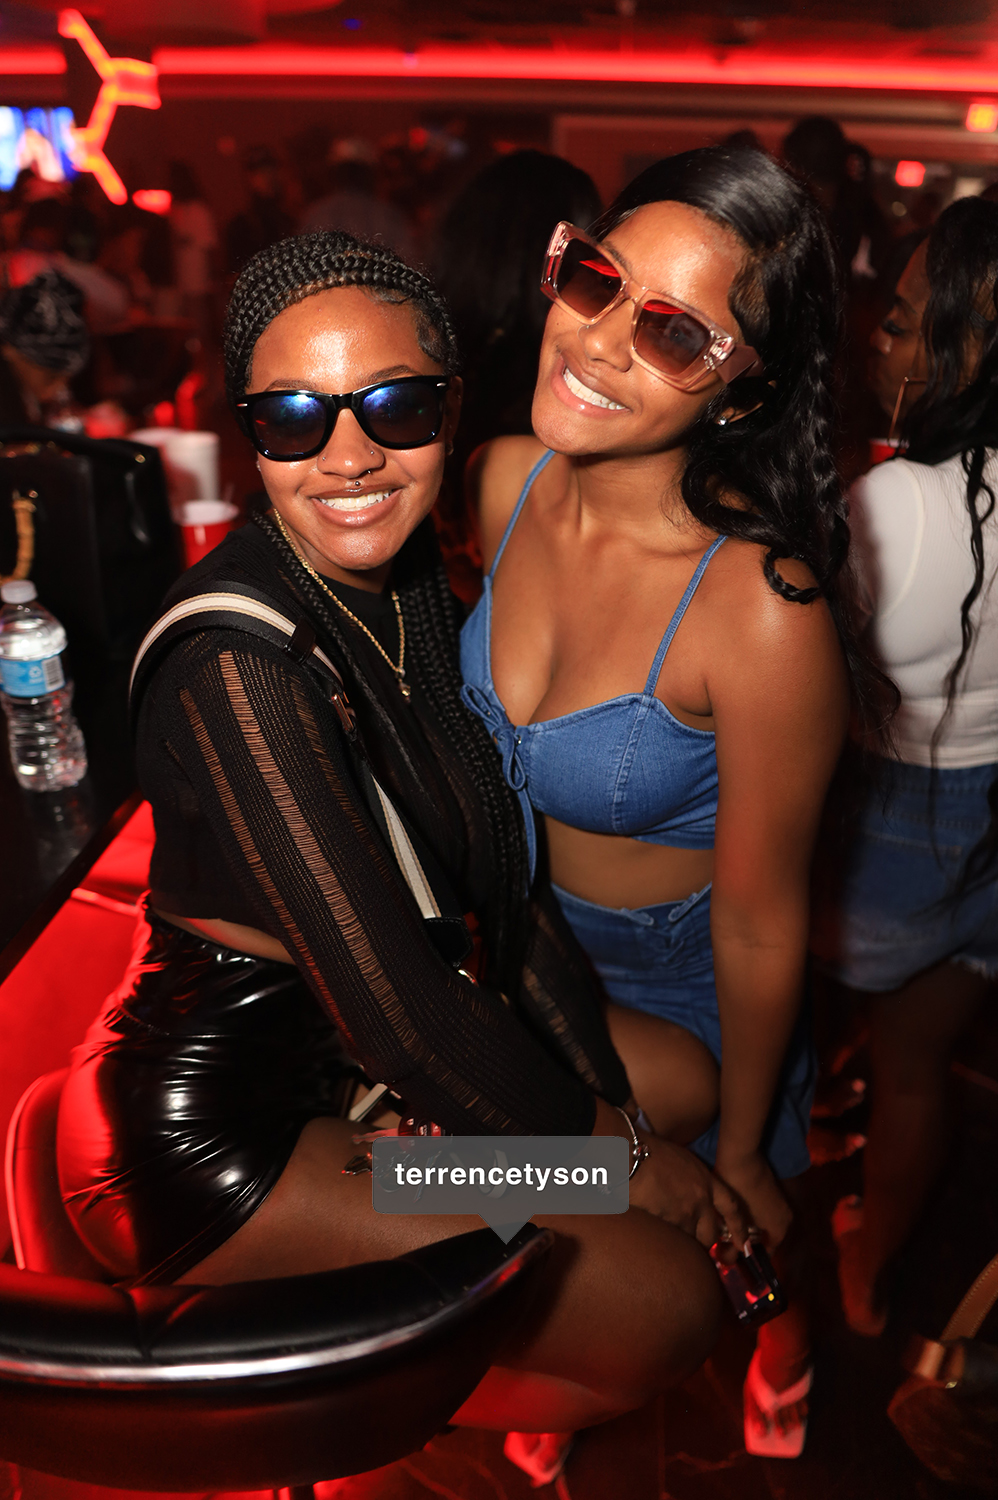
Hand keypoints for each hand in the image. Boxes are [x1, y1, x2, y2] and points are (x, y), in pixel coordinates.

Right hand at [628, 1134, 747, 1250]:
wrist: (631, 1154)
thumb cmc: (649, 1150)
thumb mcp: (681, 1161)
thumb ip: (692, 1181)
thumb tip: (689, 1195)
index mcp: (706, 1181)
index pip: (731, 1207)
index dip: (739, 1228)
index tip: (743, 1244)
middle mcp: (701, 1200)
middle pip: (710, 1235)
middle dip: (703, 1244)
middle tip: (693, 1247)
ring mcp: (684, 1214)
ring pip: (688, 1241)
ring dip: (678, 1241)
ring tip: (664, 1236)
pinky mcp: (667, 1224)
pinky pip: (668, 1240)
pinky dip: (661, 1239)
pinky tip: (650, 1233)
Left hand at [714, 1150, 791, 1250]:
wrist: (741, 1156)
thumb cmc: (738, 1190)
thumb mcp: (734, 1223)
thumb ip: (734, 1246)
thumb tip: (727, 1262)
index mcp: (781, 1230)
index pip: (765, 1255)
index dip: (745, 1257)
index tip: (727, 1254)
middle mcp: (786, 1220)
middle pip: (765, 1241)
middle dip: (745, 1243)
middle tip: (723, 1243)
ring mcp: (781, 1204)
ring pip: (763, 1226)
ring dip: (747, 1229)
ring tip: (725, 1228)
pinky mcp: (774, 1193)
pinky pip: (763, 1214)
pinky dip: (751, 1217)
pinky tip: (733, 1214)